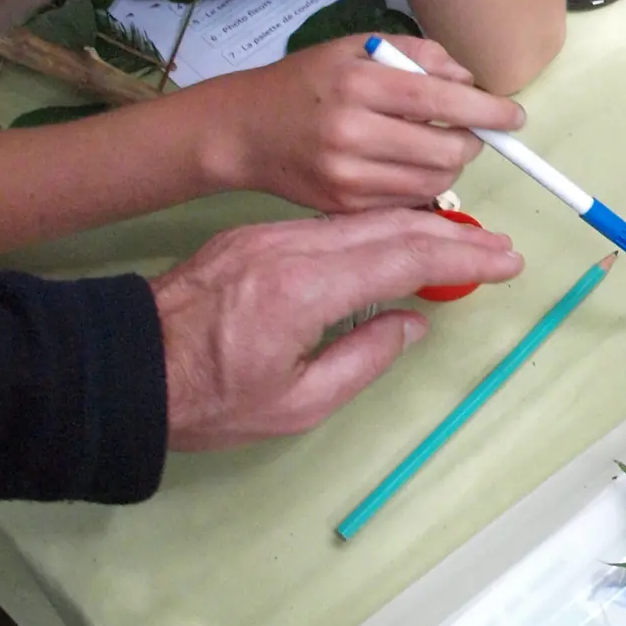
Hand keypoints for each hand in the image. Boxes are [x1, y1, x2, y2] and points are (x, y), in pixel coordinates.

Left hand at [152, 208, 525, 449]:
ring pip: (362, 220)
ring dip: (419, 227)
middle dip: (453, 235)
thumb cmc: (205, 402)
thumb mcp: (295, 406)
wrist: (118, 367)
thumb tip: (412, 321)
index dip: (463, 256)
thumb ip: (363, 359)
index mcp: (303, 291)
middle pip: (391, 228)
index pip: (404, 259)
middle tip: (500, 246)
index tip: (507, 260)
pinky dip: (378, 230)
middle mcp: (290, 249)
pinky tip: (400, 241)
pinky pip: (331, 224)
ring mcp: (269, 236)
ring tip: (463, 241)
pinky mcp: (255, 237)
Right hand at [197, 34, 524, 212]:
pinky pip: (410, 201)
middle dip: (472, 141)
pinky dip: (423, 183)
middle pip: (447, 149)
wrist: (244, 129)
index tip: (514, 117)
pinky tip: (406, 164)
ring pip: (435, 181)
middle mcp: (352, 132)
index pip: (442, 100)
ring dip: (450, 164)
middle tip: (468, 130)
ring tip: (434, 144)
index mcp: (358, 84)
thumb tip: (471, 82)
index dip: (487, 111)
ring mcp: (347, 176)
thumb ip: (420, 57)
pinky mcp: (345, 206)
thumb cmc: (308, 81)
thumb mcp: (358, 48)